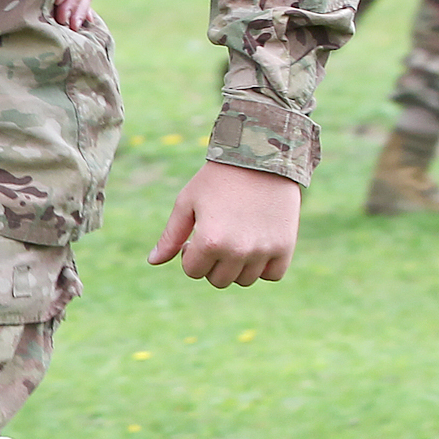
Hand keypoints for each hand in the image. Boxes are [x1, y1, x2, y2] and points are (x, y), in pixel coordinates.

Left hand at [147, 161, 302, 286]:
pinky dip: (264, 267)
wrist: (260, 158)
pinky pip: (272, 275)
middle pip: (218, 280)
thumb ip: (170, 236)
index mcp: (210, 241)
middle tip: (217, 237)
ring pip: (244, 280)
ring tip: (236, 238)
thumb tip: (153, 261)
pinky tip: (257, 245)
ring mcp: (264, 251)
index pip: (192, 271)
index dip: (190, 255)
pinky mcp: (285, 247)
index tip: (197, 236)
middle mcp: (238, 251)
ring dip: (237, 266)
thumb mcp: (187, 203)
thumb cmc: (217, 179)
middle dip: (212, 263)